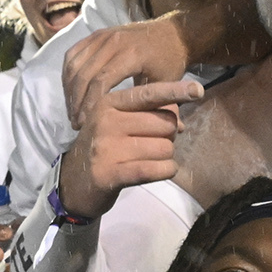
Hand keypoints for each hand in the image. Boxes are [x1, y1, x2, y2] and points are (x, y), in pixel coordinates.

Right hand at [55, 79, 202, 220]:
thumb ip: (148, 114)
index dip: (175, 91)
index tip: (197, 89)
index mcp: (109, 102)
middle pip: (164, 122)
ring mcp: (106, 147)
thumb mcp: (120, 122)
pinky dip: (166, 170)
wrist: (73, 182)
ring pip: (164, 147)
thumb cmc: (106, 147)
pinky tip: (164, 170)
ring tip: (150, 159)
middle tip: (154, 144)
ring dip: (167, 156)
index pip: (149, 94)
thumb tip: (180, 121)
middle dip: (169, 136)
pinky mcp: (109, 173)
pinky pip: (153, 169)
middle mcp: (106, 121)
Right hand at [63, 17, 194, 127]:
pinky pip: (73, 54)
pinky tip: (71, 93)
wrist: (172, 33)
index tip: (85, 124)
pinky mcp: (96, 34)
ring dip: (69, 89)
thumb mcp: (166, 83)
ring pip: (74, 64)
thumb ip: (159, 104)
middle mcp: (113, 41)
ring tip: (72, 111)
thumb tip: (172, 133)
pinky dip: (68, 75)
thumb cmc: (169, 62)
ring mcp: (102, 35)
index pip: (101, 81)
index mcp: (131, 53)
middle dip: (76, 101)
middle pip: (83, 74)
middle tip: (76, 122)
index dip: (90, 105)